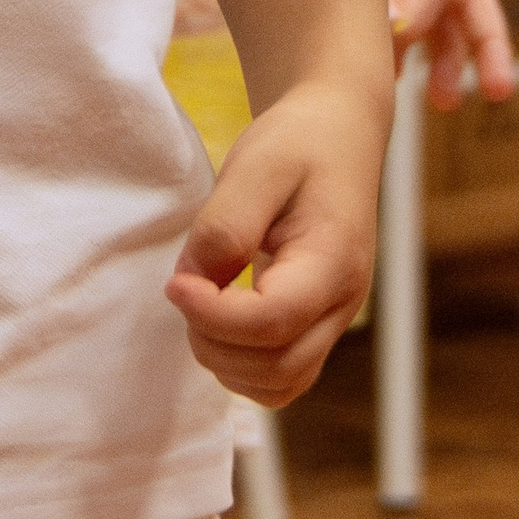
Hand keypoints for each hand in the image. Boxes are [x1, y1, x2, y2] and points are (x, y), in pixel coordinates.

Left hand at [166, 77, 386, 405]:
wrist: (338, 135)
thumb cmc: (298, 144)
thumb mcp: (255, 166)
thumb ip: (224, 228)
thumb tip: (193, 285)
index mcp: (333, 261)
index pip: (273, 322)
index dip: (212, 314)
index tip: (176, 283)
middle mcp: (343, 303)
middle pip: (277, 366)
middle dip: (214, 341)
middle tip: (185, 288)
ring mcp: (335, 320)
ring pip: (280, 383)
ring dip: (226, 360)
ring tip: (202, 302)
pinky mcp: (318, 325)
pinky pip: (283, 378)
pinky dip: (243, 367)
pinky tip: (219, 322)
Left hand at [389, 0, 515, 106]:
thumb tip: (400, 26)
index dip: (422, 8)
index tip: (399, 41)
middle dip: (485, 41)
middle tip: (498, 92)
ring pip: (442, 8)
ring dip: (447, 54)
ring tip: (444, 102)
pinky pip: (408, 13)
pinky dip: (406, 46)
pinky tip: (395, 77)